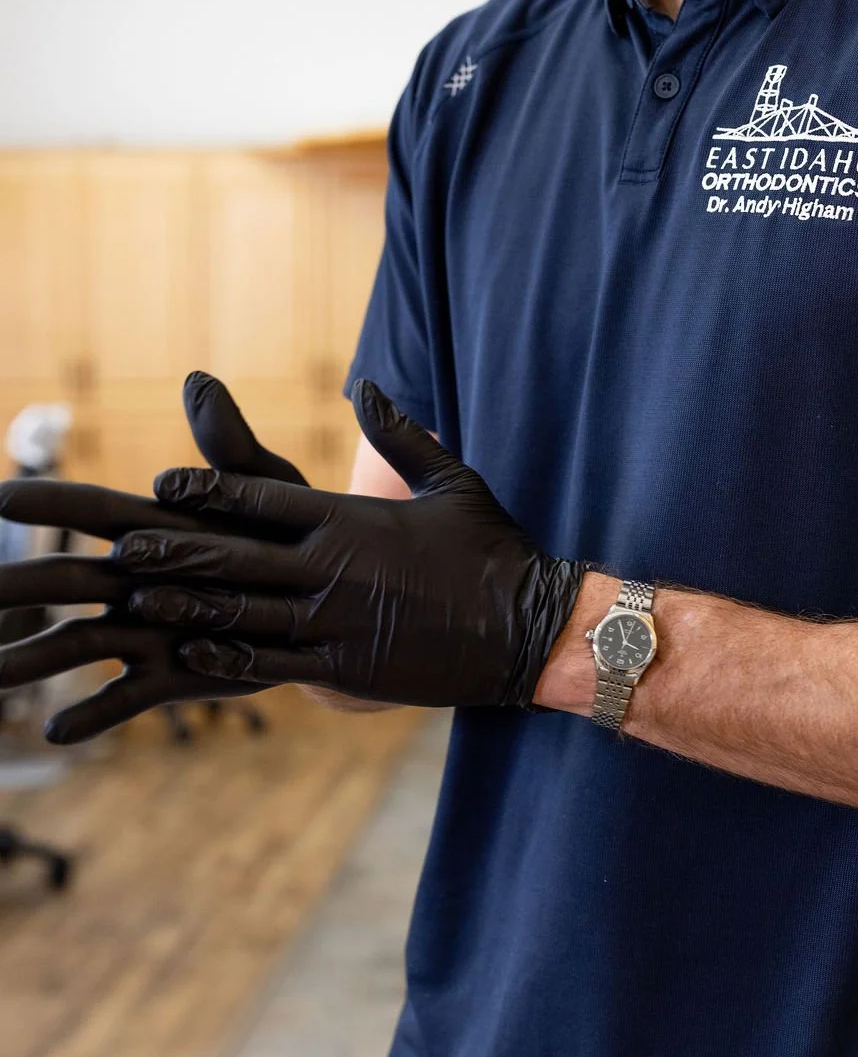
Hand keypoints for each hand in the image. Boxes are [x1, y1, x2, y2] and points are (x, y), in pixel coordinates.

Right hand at [0, 373, 308, 742]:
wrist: (324, 602)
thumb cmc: (289, 533)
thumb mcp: (268, 490)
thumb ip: (232, 446)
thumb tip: (200, 381)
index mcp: (156, 529)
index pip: (92, 511)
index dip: (49, 504)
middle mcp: (137, 581)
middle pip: (63, 580)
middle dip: (11, 583)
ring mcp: (148, 630)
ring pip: (75, 643)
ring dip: (27, 660)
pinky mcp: (172, 675)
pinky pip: (126, 698)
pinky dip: (95, 714)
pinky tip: (57, 734)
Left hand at [123, 380, 584, 708]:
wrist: (532, 627)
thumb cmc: (492, 549)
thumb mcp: (451, 479)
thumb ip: (401, 434)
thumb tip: (367, 386)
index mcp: (350, 520)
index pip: (260, 500)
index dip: (205, 491)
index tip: (164, 484)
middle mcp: (333, 569)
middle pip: (235, 555)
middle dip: (176, 548)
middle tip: (125, 546)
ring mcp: (337, 623)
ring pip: (244, 612)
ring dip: (188, 604)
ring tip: (140, 599)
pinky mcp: (348, 670)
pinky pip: (275, 665)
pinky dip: (230, 659)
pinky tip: (194, 654)